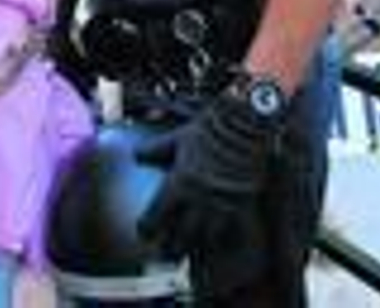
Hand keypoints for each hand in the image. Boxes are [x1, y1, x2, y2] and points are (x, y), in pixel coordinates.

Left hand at [135, 88, 279, 297]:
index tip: (143, 232)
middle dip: (172, 247)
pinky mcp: (241, 204)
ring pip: (206, 238)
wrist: (244, 127)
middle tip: (166, 252)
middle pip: (182, 235)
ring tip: (190, 249)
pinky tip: (218, 241)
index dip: (147, 228)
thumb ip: (154, 149)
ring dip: (197, 245)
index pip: (157, 215)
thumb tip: (136, 156)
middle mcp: (199, 199)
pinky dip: (223, 238)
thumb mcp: (176, 138)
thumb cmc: (209, 130)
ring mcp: (222, 204)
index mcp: (179, 182)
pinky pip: (231, 231)